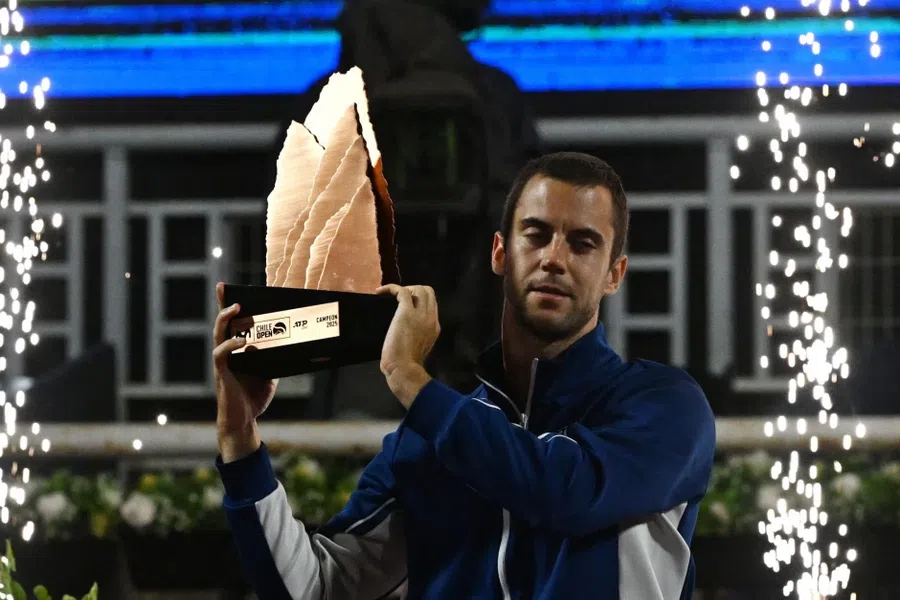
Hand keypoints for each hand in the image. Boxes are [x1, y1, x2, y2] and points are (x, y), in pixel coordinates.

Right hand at [213, 282, 277, 461]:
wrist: (245, 420)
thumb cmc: (255, 397)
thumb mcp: (272, 373)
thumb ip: (277, 358)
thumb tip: (298, 347)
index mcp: (237, 350)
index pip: (232, 323)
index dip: (229, 305)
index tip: (228, 287)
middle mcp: (227, 352)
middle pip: (222, 323)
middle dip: (223, 304)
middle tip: (225, 288)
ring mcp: (222, 362)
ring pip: (218, 334)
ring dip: (225, 319)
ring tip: (236, 308)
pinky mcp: (221, 373)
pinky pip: (221, 354)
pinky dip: (230, 345)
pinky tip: (241, 341)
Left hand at [376, 285, 439, 405]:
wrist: (403, 368)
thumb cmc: (407, 364)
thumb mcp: (420, 347)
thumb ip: (418, 335)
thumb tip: (407, 329)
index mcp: (434, 326)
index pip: (431, 304)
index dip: (419, 300)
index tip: (406, 304)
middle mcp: (430, 317)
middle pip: (428, 292)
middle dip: (414, 290)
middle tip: (399, 298)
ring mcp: (420, 314)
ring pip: (419, 289)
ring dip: (405, 288)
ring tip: (391, 294)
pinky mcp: (406, 312)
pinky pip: (402, 291)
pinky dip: (390, 287)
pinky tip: (379, 291)